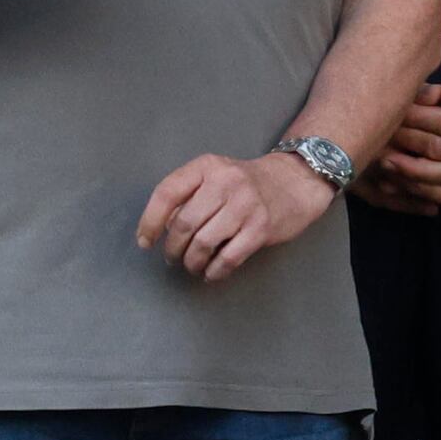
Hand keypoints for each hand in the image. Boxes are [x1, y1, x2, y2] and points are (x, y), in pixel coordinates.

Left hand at [137, 151, 334, 283]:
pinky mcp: (261, 228)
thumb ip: (189, 196)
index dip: (150, 221)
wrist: (295, 182)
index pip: (167, 193)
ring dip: (192, 262)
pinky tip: (211, 273)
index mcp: (207, 166)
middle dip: (173, 248)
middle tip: (172, 257)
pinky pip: (228, 257)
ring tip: (192, 265)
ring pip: (203, 243)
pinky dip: (215, 270)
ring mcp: (246, 205)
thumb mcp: (215, 176)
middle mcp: (226, 182)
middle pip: (184, 223)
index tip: (145, 241)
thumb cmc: (247, 183)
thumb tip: (164, 229)